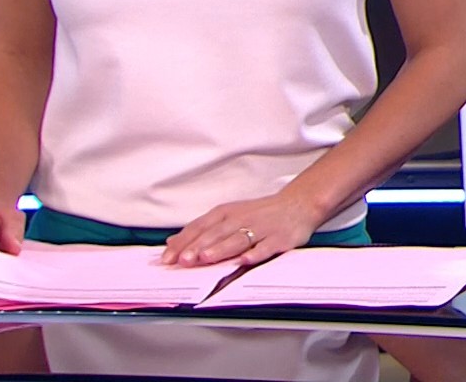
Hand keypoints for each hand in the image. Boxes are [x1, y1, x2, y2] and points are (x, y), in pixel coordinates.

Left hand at [161, 191, 322, 267]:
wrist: (297, 204)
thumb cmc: (260, 214)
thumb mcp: (228, 216)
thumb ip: (201, 230)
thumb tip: (172, 243)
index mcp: (226, 214)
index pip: (200, 228)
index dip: (183, 243)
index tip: (168, 258)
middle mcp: (241, 219)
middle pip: (216, 234)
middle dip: (198, 247)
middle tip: (183, 260)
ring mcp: (261, 228)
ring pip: (238, 239)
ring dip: (221, 249)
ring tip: (206, 258)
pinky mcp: (279, 238)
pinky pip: (266, 247)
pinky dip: (255, 253)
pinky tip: (245, 260)